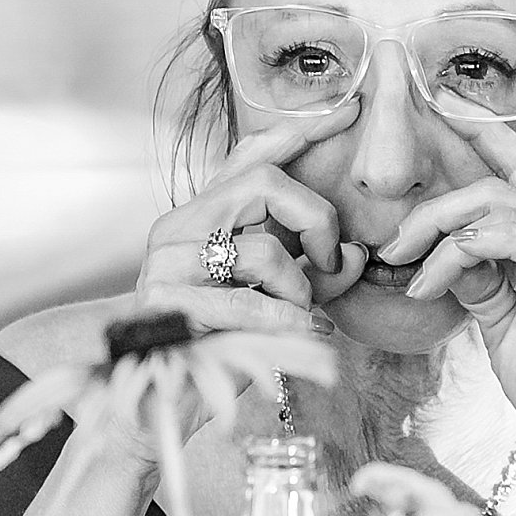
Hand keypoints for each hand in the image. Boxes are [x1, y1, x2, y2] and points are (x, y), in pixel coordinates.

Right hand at [126, 119, 365, 450]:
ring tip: (299, 316)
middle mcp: (177, 228)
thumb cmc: (228, 346)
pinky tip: (301, 334)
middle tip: (329, 264)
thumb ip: (317, 268)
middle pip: (264, 184)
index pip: (250, 156)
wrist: (163, 405)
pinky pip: (247, 303)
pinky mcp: (163, 304)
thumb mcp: (283, 294)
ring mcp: (164, 264)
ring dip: (298, 289)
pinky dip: (285, 321)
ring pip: (261, 249)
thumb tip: (353, 253)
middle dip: (315, 220)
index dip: (300, 131)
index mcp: (202, 216)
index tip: (348, 111)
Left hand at [374, 123, 515, 485]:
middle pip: (498, 184)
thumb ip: (478, 279)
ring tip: (407, 267)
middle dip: (433, 207)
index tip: (431, 110)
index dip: (480, 130)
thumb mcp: (502, 321)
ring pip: (504, 207)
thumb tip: (441, 250)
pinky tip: (436, 278)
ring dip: (442, 232)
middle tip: (392, 244)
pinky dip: (469, 252)